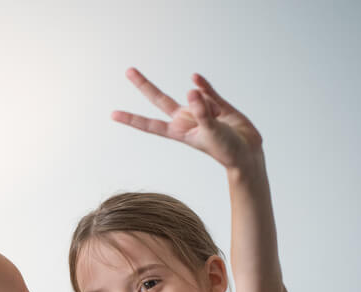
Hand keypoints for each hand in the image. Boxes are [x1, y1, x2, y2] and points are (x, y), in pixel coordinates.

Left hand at [112, 68, 263, 170]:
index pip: (149, 124)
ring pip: (195, 95)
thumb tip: (190, 89)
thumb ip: (201, 111)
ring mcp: (199, 110)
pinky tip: (196, 78)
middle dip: (144, 85)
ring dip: (204, 100)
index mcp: (177, 131)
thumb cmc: (226, 150)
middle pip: (159, 99)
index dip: (131, 119)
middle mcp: (184, 119)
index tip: (113, 115)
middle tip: (128, 71)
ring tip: (217, 118)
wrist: (247, 153)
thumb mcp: (211, 132)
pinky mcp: (216, 104)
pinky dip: (203, 84)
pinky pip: (207, 90)